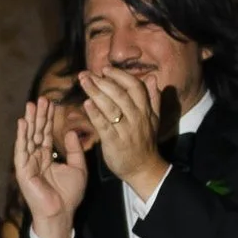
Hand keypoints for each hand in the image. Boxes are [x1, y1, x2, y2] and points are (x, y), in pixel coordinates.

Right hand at [12, 95, 89, 237]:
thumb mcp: (78, 167)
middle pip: (36, 132)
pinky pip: (21, 150)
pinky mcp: (23, 170)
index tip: (51, 103)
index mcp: (46, 157)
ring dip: (30, 121)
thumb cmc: (69, 195)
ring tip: (31, 105)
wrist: (61, 214)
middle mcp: (34, 158)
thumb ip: (74, 150)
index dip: (48, 119)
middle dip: (38, 115)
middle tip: (41, 98)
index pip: (45, 134)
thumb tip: (69, 132)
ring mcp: (27, 164)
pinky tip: (23, 123)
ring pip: (28, 137)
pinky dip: (21, 136)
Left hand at [78, 63, 168, 197]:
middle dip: (102, 81)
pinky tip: (86, 103)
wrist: (143, 168)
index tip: (105, 69)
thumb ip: (153, 98)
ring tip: (83, 81)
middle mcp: (136, 117)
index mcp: (145, 110)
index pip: (134, 87)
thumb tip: (152, 77)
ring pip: (111, 107)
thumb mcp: (154, 118)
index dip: (119, 76)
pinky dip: (95, 113)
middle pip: (120, 94)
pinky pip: (104, 125)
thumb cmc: (145, 141)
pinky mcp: (114, 142)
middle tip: (86, 73)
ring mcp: (125, 130)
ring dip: (95, 92)